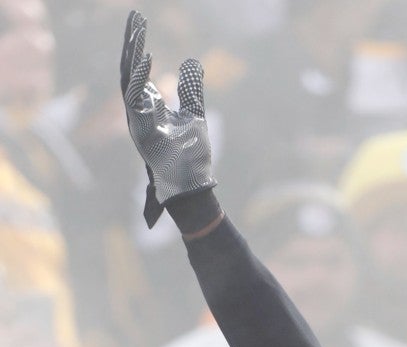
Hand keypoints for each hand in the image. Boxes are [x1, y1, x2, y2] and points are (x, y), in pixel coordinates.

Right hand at [119, 10, 214, 227]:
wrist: (194, 185)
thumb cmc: (191, 155)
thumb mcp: (195, 114)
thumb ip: (191, 89)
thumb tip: (192, 62)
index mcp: (148, 105)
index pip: (138, 68)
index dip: (137, 45)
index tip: (140, 21)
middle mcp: (138, 110)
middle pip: (128, 69)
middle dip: (130, 42)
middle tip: (135, 16)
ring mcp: (136, 119)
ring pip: (127, 79)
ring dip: (132, 54)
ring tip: (137, 30)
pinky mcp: (142, 129)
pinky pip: (136, 98)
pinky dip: (140, 77)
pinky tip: (146, 58)